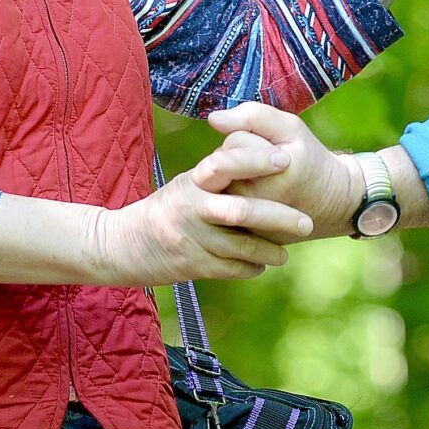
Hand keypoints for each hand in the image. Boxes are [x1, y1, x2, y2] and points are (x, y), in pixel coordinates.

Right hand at [92, 132, 313, 283]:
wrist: (121, 245)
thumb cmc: (166, 209)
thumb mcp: (186, 185)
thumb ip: (219, 176)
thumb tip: (259, 160)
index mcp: (193, 181)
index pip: (225, 163)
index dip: (256, 160)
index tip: (285, 159)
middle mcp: (192, 208)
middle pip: (242, 211)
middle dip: (279, 217)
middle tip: (307, 223)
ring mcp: (191, 239)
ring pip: (241, 246)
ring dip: (270, 251)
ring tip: (286, 254)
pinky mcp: (191, 266)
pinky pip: (231, 269)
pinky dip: (250, 268)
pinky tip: (260, 266)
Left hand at [205, 102, 362, 234]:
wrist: (325, 201)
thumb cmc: (307, 159)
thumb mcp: (291, 128)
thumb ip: (252, 116)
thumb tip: (213, 119)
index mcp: (273, 176)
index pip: (235, 140)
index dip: (254, 137)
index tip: (278, 149)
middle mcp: (254, 202)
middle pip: (222, 159)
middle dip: (239, 152)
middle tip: (267, 161)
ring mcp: (243, 219)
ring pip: (217, 177)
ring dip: (233, 170)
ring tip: (260, 175)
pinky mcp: (237, 228)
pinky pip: (220, 195)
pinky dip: (231, 186)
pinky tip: (252, 189)